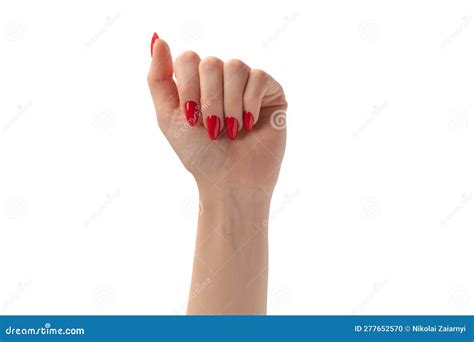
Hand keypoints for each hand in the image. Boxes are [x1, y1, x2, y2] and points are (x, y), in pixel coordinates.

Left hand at [147, 34, 286, 197]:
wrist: (230, 181)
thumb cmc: (199, 154)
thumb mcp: (167, 117)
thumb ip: (158, 78)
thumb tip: (158, 38)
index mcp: (198, 83)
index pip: (188, 58)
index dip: (188, 88)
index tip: (191, 118)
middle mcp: (222, 80)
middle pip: (210, 62)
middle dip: (209, 101)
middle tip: (213, 129)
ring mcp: (247, 84)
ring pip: (235, 67)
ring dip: (229, 105)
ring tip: (232, 129)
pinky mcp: (272, 92)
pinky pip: (258, 77)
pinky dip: (250, 103)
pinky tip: (249, 123)